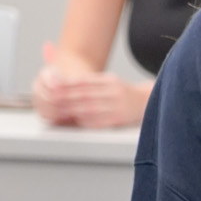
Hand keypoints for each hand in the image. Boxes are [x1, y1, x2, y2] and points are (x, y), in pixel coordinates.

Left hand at [33, 45, 147, 127]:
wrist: (148, 103)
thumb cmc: (124, 94)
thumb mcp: (111, 82)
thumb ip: (91, 83)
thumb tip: (66, 82)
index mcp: (110, 80)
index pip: (85, 81)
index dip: (68, 84)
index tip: (54, 86)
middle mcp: (115, 92)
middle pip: (85, 94)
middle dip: (67, 98)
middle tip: (52, 100)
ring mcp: (118, 106)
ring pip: (90, 108)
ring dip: (73, 110)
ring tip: (60, 111)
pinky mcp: (120, 119)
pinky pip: (99, 120)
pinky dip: (85, 120)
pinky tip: (77, 120)